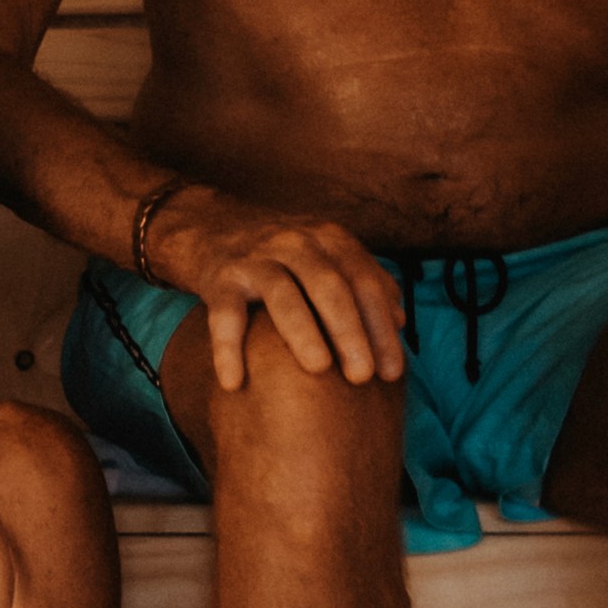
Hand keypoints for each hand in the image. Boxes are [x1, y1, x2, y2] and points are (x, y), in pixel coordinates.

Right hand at [145, 184, 404, 390]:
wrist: (208, 225)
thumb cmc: (279, 253)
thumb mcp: (325, 255)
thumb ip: (362, 281)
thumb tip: (399, 321)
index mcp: (329, 240)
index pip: (364, 283)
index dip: (381, 328)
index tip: (391, 373)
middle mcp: (296, 243)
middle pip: (330, 287)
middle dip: (350, 332)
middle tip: (362, 377)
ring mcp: (255, 259)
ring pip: (283, 296)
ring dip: (303, 332)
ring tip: (319, 369)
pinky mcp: (218, 277)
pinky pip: (224, 316)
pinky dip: (227, 349)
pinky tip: (233, 382)